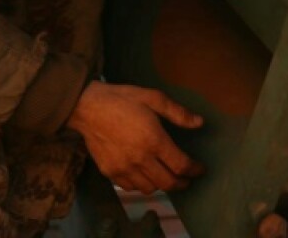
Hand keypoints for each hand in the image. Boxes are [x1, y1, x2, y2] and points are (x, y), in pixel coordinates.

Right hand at [66, 81, 204, 193]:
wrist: (87, 107)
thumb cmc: (122, 99)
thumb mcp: (153, 98)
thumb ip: (178, 113)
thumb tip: (200, 123)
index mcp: (154, 140)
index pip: (181, 165)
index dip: (194, 170)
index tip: (200, 169)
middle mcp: (140, 159)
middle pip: (167, 183)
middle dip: (182, 183)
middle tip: (187, 179)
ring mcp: (123, 168)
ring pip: (149, 188)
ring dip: (162, 185)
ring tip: (166, 176)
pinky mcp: (109, 172)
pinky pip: (131, 187)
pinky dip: (142, 184)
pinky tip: (145, 175)